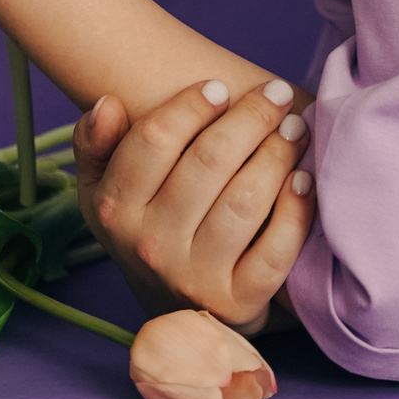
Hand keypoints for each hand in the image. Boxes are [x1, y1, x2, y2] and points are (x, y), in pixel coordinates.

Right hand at [73, 79, 315, 332]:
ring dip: (277, 155)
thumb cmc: (143, 231)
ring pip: (244, 201)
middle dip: (249, 119)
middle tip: (274, 95)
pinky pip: (275, 252)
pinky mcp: (238, 303)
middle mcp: (151, 245)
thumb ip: (94, 144)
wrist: (171, 311)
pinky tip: (305, 179)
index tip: (220, 87)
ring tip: (295, 127)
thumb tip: (107, 104)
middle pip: (207, 163)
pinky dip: (295, 211)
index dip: (191, 106)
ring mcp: (195, 277)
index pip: (154, 142)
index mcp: (115, 209)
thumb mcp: (101, 190)